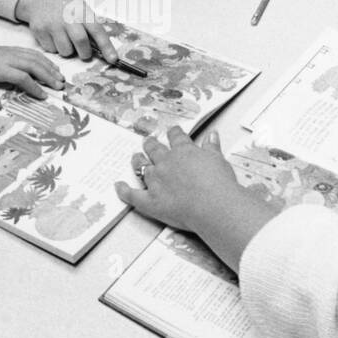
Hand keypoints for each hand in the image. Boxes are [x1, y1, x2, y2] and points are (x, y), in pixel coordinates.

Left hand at [0, 43, 63, 108]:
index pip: (21, 77)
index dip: (33, 86)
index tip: (43, 96)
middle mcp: (9, 58)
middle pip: (33, 65)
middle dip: (48, 76)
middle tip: (59, 86)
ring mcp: (14, 52)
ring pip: (35, 58)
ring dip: (50, 68)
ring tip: (61, 78)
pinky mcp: (16, 49)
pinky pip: (33, 53)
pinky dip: (45, 60)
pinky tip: (53, 68)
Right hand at [14, 0, 117, 61]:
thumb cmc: (64, 5)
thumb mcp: (81, 7)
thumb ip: (91, 24)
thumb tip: (104, 47)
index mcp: (81, 10)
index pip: (97, 30)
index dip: (106, 46)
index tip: (113, 59)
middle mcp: (67, 17)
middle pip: (81, 43)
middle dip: (85, 53)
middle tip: (84, 52)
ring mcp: (52, 25)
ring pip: (65, 51)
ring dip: (68, 50)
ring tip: (65, 39)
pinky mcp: (39, 32)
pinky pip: (51, 50)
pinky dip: (55, 48)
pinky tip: (53, 37)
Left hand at [115, 127, 241, 231]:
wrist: (214, 205)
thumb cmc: (219, 184)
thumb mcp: (219, 160)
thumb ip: (212, 147)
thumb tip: (212, 135)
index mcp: (183, 151)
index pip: (176, 137)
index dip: (173, 133)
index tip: (172, 131)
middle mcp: (166, 163)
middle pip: (155, 149)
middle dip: (151, 144)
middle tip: (148, 141)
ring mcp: (156, 181)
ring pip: (142, 167)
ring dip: (138, 161)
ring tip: (135, 157)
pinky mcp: (151, 201)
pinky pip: (133, 195)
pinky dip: (124, 191)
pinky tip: (118, 186)